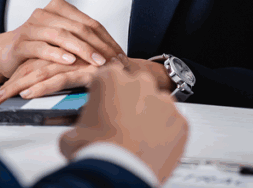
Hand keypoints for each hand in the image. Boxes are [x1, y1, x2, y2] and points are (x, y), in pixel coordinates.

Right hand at [0, 0, 123, 82]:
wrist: (6, 52)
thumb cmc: (41, 45)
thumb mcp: (63, 38)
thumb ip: (83, 38)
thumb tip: (115, 53)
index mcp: (59, 7)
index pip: (90, 22)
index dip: (106, 39)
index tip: (119, 54)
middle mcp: (45, 13)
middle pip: (78, 28)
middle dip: (97, 46)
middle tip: (111, 61)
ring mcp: (31, 27)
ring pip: (61, 35)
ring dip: (81, 50)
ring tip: (95, 61)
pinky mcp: (20, 43)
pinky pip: (41, 47)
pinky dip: (57, 54)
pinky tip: (69, 61)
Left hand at [0, 55, 175, 112]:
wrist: (143, 77)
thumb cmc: (114, 87)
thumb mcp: (85, 89)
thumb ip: (68, 92)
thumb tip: (52, 113)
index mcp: (64, 60)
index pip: (33, 69)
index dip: (14, 85)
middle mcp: (69, 57)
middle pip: (32, 69)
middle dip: (9, 88)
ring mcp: (79, 62)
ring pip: (42, 72)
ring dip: (19, 88)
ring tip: (1, 100)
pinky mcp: (89, 70)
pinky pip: (61, 78)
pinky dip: (43, 86)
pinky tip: (28, 93)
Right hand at [60, 61, 188, 183]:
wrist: (120, 175)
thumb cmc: (97, 153)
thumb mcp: (71, 135)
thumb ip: (79, 125)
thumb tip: (77, 134)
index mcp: (111, 79)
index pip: (109, 76)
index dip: (106, 92)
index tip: (104, 104)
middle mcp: (140, 84)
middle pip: (137, 86)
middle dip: (130, 101)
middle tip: (121, 124)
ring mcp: (164, 102)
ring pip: (157, 104)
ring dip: (150, 116)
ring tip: (137, 138)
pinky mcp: (180, 121)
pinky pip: (173, 123)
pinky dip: (165, 133)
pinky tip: (152, 146)